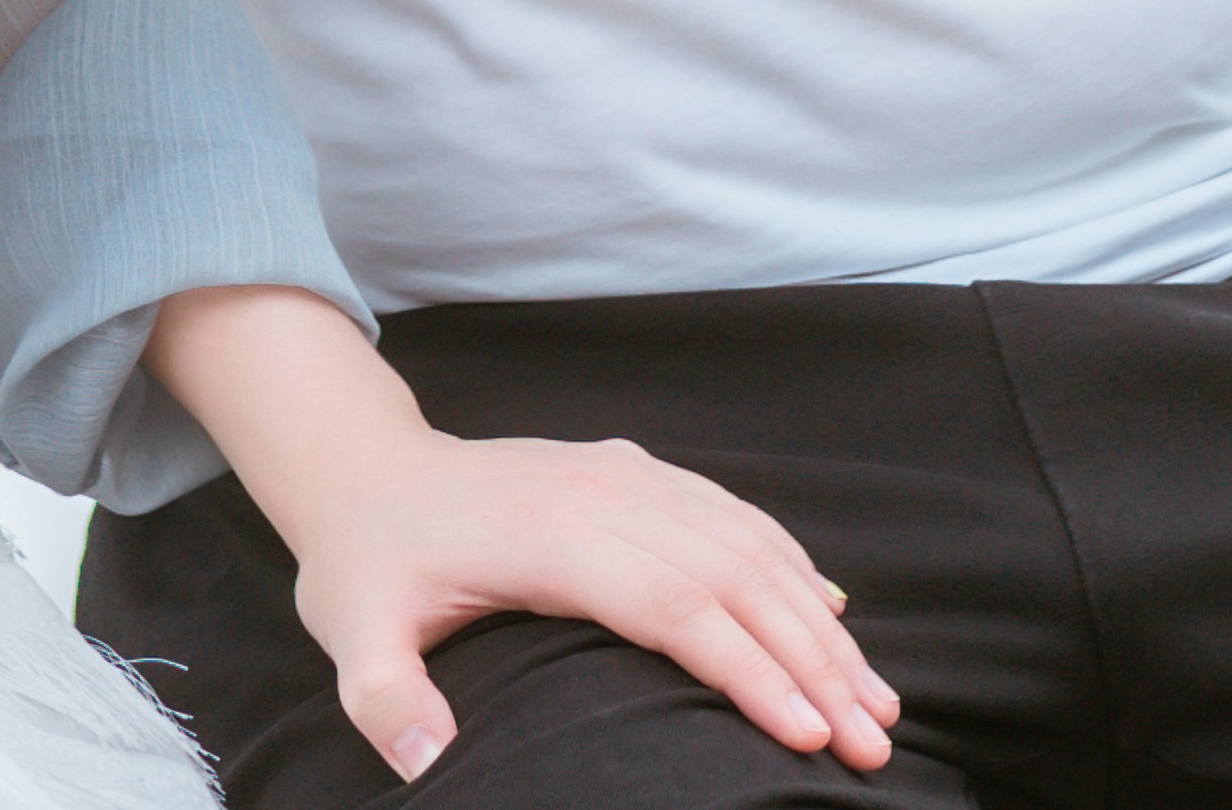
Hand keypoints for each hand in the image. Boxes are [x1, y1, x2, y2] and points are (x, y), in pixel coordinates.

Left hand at [152, 287, 894, 781]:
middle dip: (815, 664)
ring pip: (751, 546)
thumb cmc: (365, 565)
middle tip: (876, 744)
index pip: (674, 606)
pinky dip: (794, 568)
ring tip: (880, 701)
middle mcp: (607, 493)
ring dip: (821, 625)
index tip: (808, 736)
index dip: (747, 670)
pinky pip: (735, 518)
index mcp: (550, 536)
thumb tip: (429, 763)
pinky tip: (834, 618)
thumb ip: (386, 701)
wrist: (365, 468)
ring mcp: (629, 476)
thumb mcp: (351, 636)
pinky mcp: (640, 473)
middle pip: (736, 578)